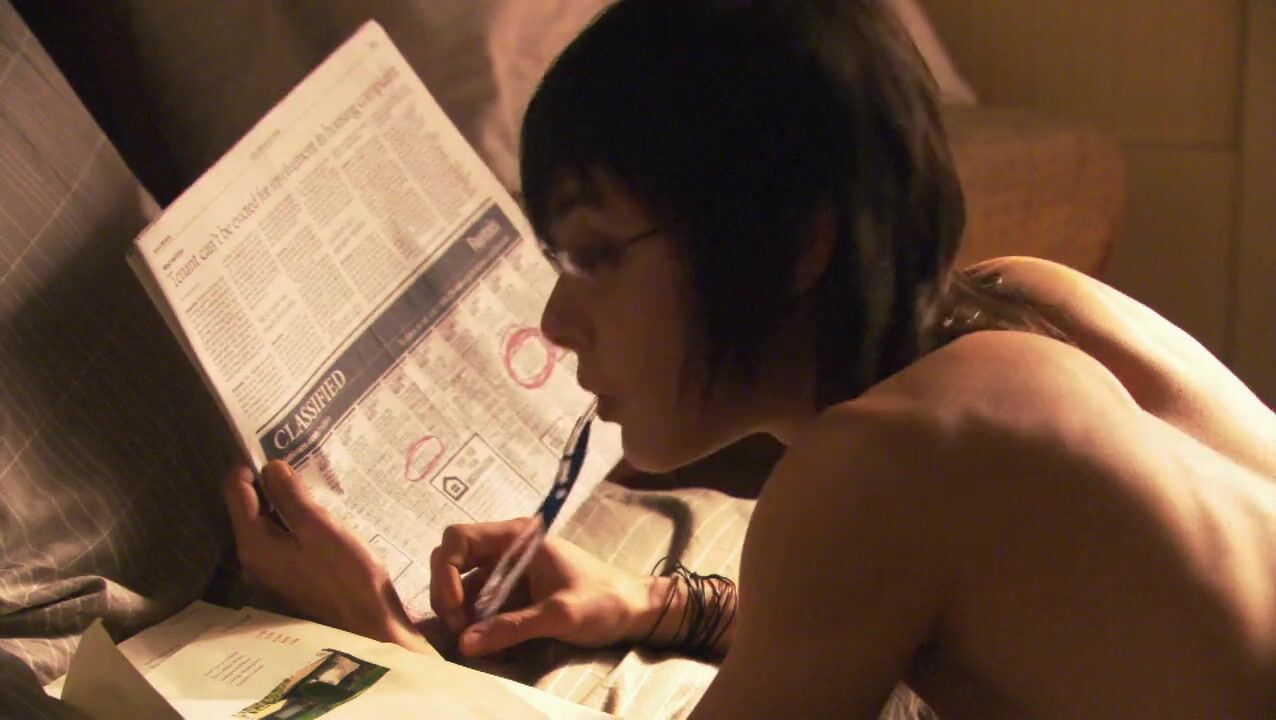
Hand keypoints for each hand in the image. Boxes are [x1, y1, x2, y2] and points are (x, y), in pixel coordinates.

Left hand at [223, 461, 436, 655]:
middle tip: (300, 459)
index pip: (235, 491)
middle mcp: (252, 559)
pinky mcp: (289, 577)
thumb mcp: (321, 529)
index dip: (251, 464)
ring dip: (286, 502)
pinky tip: (320, 515)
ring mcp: (270, 571)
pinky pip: (283, 539)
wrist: (370, 629)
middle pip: (249, 507)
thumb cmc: (348, 577)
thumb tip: (270, 466)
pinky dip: (295, 522)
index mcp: (254, 545)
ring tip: (313, 482)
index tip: (277, 445)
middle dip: (270, 481)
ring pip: (268, 523)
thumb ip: (292, 497)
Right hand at [430, 518, 660, 657]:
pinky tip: (490, 642)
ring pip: (463, 587)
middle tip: (461, 632)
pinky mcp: (512, 592)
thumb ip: (513, 626)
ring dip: (462, 615)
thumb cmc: (604, 601)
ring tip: (477, 642)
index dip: (446, 571)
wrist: (634, 610)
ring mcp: (507, 570)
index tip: (458, 608)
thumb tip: (465, 643)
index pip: (458, 538)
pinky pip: (480, 604)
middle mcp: (506, 548)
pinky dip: (477, 623)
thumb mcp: (560, 614)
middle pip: (452, 562)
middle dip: (448, 597)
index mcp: (517, 537)